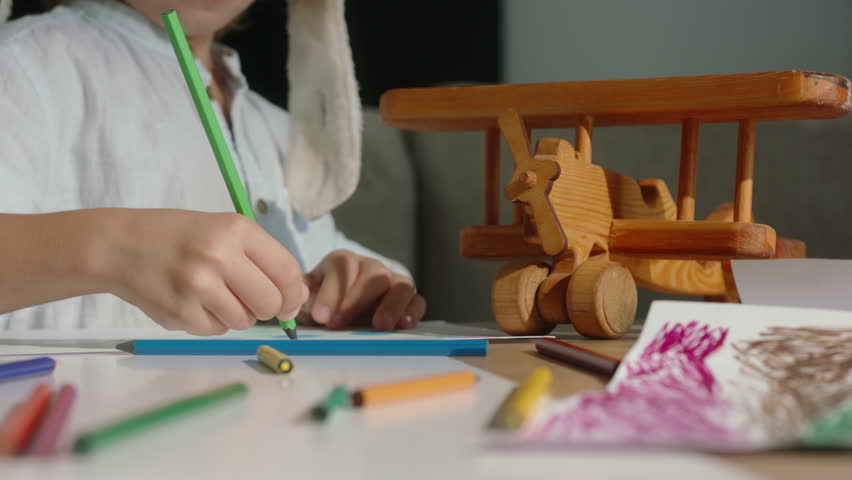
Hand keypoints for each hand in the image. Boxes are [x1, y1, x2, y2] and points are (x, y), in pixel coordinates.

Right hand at [101, 209, 307, 335]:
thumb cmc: (181, 237)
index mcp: (236, 230)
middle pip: (270, 303)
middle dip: (269, 309)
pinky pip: (217, 330)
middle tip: (252, 301)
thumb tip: (299, 295)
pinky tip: (194, 302)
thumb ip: (265, 260)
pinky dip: (212, 322)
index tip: (288, 300)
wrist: (120, 245)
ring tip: (215, 295)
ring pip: (244, 321)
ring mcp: (196, 287)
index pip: (287, 272)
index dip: (294, 293)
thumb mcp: (225, 232)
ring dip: (238, 315)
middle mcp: (218, 256)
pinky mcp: (179, 314)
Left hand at [300, 250, 425, 330]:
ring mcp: (393, 281)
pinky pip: (417, 301)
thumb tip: (301, 297)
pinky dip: (412, 311)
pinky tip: (403, 325)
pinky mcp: (408, 299)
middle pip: (373, 275)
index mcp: (343, 262)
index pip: (342, 266)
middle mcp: (371, 267)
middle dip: (356, 302)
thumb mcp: (308, 297)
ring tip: (380, 326)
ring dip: (391, 305)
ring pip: (400, 285)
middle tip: (341, 326)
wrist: (342, 308)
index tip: (320, 317)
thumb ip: (304, 296)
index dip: (332, 291)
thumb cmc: (323, 302)